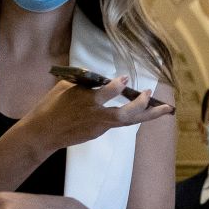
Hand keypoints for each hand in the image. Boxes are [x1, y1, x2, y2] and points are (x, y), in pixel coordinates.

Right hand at [22, 76, 173, 153]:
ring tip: (166, 109)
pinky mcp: (99, 132)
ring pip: (128, 122)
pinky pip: (119, 122)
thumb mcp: (65, 86)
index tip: (124, 79)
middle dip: (142, 106)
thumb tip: (98, 74)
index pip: (104, 94)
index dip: (115, 87)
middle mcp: (95, 115)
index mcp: (84, 101)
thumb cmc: (51, 106)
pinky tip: (145, 110)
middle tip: (151, 94)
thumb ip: (84, 80)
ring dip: (148, 115)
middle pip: (124, 115)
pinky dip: (133, 115)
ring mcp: (99, 126)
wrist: (43, 133)